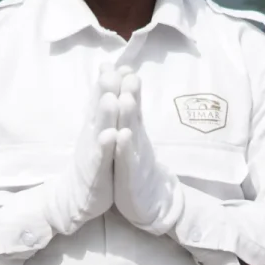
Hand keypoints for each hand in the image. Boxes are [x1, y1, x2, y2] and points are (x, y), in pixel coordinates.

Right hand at [46, 67, 120, 235]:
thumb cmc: (90, 164)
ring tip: (111, 98)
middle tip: (112, 70)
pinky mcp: (95, 174)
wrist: (74, 199)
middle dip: (105, 90)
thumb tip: (104, 86)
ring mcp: (92, 155)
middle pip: (99, 110)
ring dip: (105, 115)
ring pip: (99, 131)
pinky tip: (111, 135)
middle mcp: (91, 137)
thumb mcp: (96, 135)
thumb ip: (99, 111)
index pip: (100, 100)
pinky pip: (102, 159)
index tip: (115, 62)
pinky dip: (106, 146)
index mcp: (94, 127)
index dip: (107, 82)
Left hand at [112, 70, 179, 233]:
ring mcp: (135, 157)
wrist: (149, 202)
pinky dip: (125, 147)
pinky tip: (121, 136)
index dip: (121, 84)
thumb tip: (125, 90)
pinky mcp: (132, 176)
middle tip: (125, 70)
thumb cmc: (135, 166)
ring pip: (131, 132)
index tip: (115, 62)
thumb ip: (128, 115)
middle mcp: (135, 139)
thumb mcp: (130, 138)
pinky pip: (127, 159)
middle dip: (128, 91)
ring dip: (128, 115)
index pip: (127, 103)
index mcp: (131, 130)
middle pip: (132, 112)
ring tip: (124, 96)